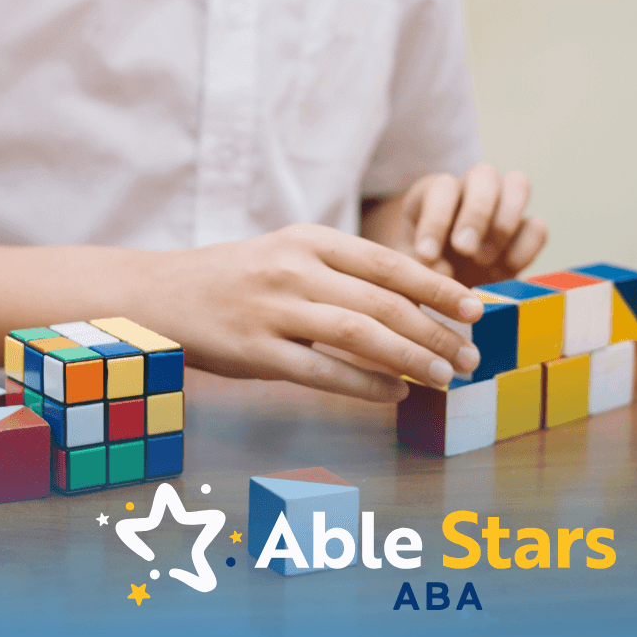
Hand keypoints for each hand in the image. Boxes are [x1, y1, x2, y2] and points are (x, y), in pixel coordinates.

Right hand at [134, 224, 483, 402]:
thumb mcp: (290, 256)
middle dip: (436, 333)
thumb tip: (417, 304)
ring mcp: (273, 310)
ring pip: (361, 336)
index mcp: (310, 240)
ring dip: (411, 361)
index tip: (476, 309)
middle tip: (470, 357)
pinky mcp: (255, 351)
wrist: (160, 295)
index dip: (438, 288)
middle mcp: (295, 269)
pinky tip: (394, 396)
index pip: (390, 263)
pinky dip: (365, 387)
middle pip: (384, 303)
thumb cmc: (238, 279)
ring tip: (444, 380)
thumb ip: (345, 275)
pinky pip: (322, 373)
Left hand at [402, 164, 546, 287]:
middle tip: (464, 251)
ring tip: (484, 261)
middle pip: (485, 174)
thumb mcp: (408, 268)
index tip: (427, 256)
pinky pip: (537, 226)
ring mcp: (502, 205)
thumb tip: (445, 270)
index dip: (435, 220)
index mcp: (434, 192)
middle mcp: (471, 189)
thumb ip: (419, 268)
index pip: (441, 187)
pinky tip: (503, 271)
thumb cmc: (419, 271)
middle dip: (476, 214)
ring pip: (519, 184)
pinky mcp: (525, 231)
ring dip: (504, 222)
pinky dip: (525, 248)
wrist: (443, 290)